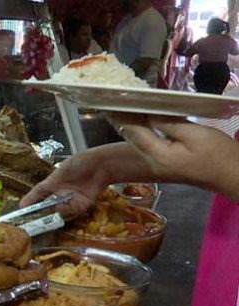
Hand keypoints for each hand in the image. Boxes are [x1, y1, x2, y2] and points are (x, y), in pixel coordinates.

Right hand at [19, 152, 110, 216]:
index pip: (39, 193)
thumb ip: (51, 184)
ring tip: (52, 206)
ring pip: (57, 210)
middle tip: (32, 215)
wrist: (102, 165)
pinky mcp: (81, 206)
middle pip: (46, 205)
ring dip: (54, 209)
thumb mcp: (62, 170)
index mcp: (53, 183)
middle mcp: (60, 193)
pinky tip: (66, 203)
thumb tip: (39, 191)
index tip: (21, 207)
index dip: (30, 200)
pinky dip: (67, 210)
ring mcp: (70, 200)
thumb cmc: (80, 163)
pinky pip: (70, 211)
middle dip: (39, 211)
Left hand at [111, 114, 238, 198]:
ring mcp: (159, 163)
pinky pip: (148, 143)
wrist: (232, 176)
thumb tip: (149, 111)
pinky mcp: (166, 161)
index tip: (107, 103)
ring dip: (129, 124)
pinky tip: (140, 121)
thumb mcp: (195, 135)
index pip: (132, 132)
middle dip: (119, 120)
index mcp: (158, 154)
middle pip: (131, 137)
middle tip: (108, 103)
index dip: (119, 116)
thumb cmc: (218, 155)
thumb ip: (169, 123)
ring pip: (138, 141)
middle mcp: (153, 160)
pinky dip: (141, 130)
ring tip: (119, 108)